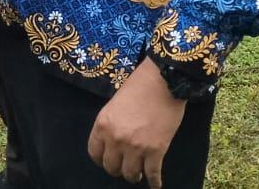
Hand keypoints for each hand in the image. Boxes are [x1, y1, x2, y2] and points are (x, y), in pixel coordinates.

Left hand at [87, 59, 185, 187]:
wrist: (163, 81)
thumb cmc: (139, 87)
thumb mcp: (114, 104)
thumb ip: (111, 124)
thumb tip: (113, 141)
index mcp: (102, 125)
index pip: (94, 153)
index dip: (101, 159)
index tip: (107, 161)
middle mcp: (115, 139)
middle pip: (111, 167)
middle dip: (117, 169)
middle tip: (124, 167)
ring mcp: (136, 147)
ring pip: (130, 174)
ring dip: (134, 175)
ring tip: (138, 174)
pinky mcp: (156, 151)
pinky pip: (153, 174)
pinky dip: (154, 182)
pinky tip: (155, 185)